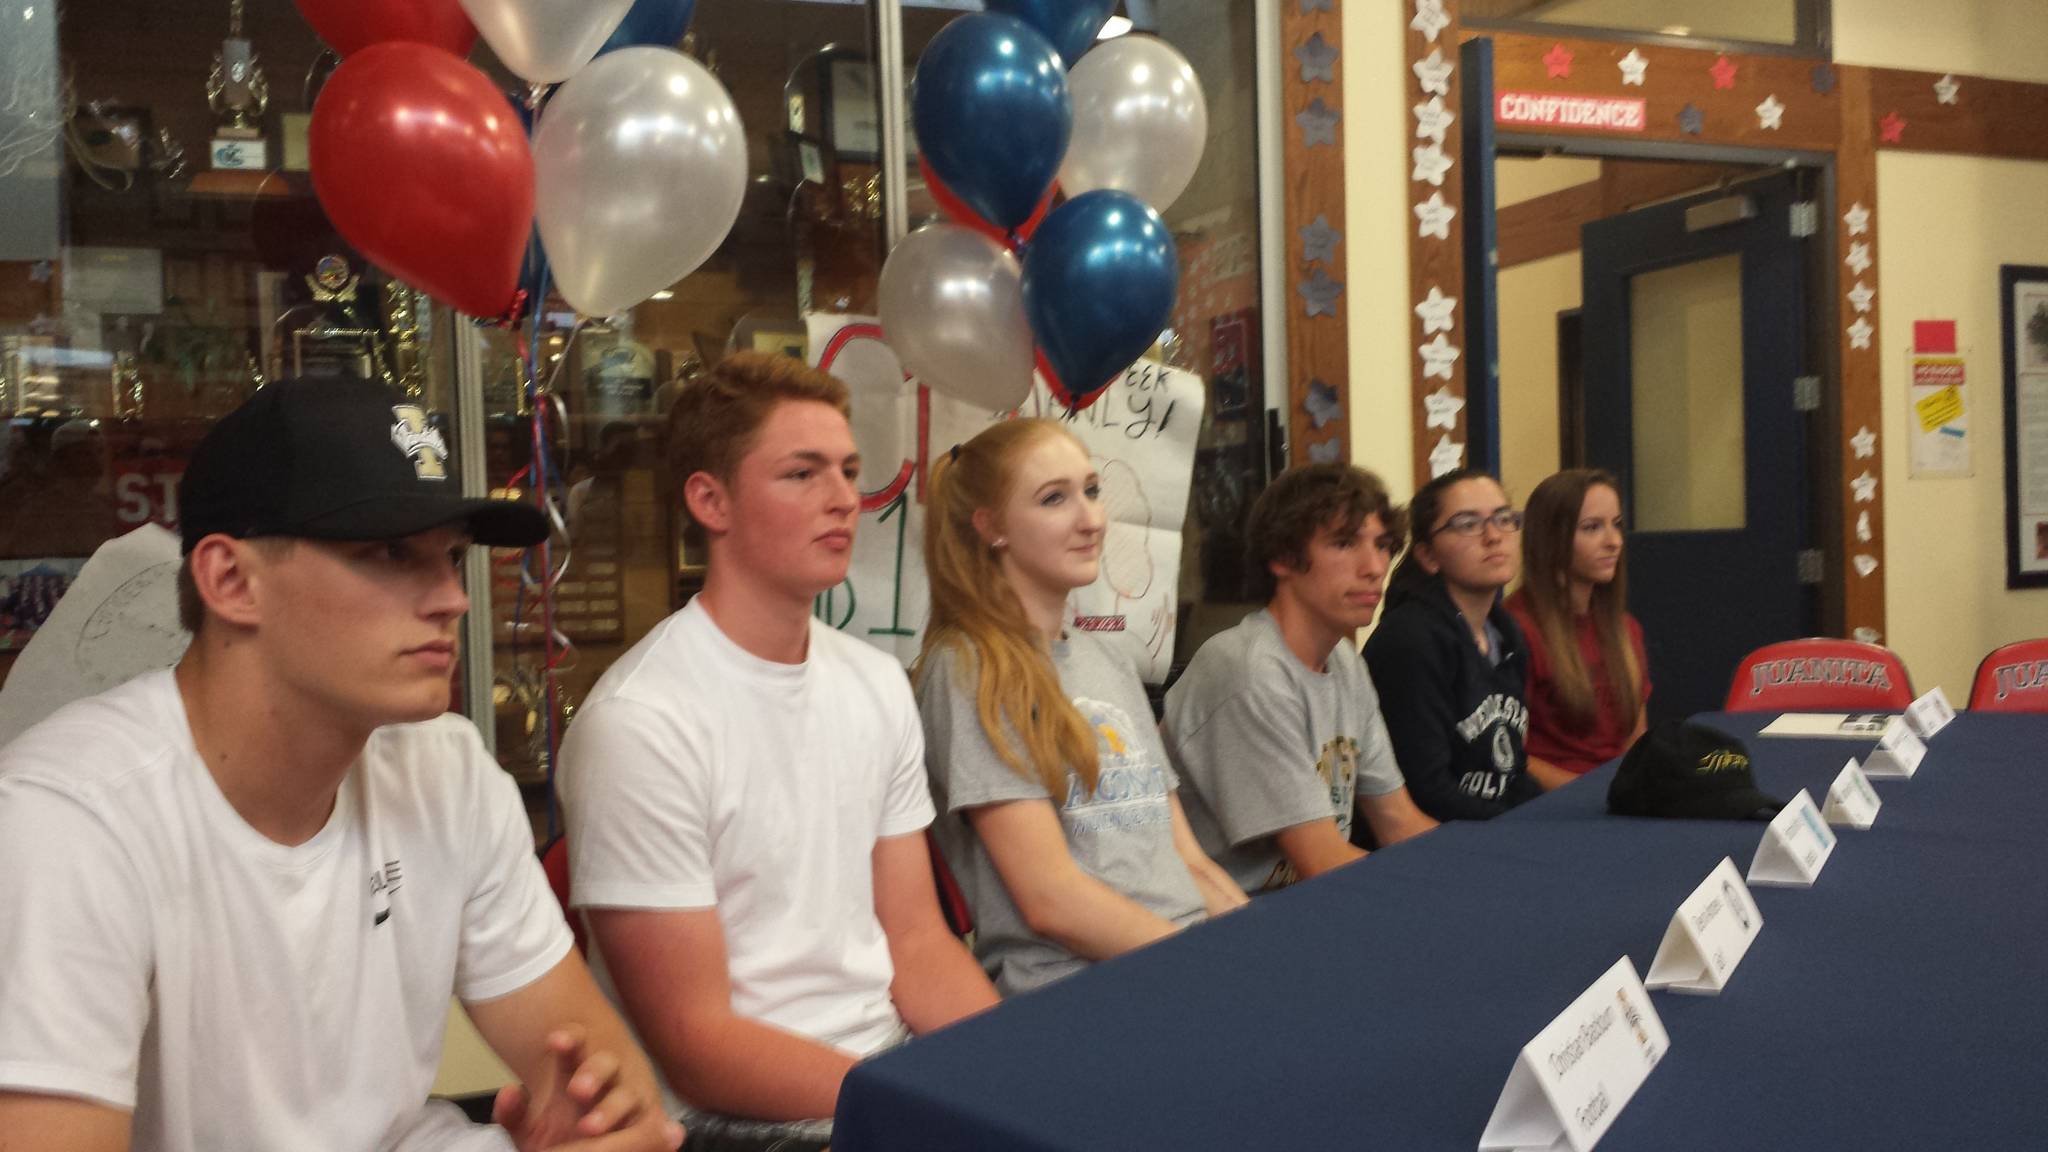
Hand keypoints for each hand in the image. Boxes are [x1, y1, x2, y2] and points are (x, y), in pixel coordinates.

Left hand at [492, 1024, 685, 1151]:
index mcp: (576, 1074)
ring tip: (590, 1126)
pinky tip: (667, 1135)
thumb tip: (510, 1092)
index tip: (555, 1040)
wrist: (584, 1151)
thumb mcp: (530, 1131)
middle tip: (577, 1089)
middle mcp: (607, 1083)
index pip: (574, 1048)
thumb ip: (515, 1115)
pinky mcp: (650, 1126)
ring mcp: (630, 1103)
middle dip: (594, 1073)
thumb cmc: (559, 1141)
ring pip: (626, 1097)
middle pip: (606, 1063)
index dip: (568, 1042)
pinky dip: (658, 1134)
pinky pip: (654, 1131)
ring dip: (611, 1110)